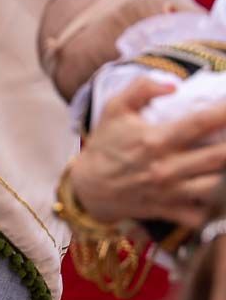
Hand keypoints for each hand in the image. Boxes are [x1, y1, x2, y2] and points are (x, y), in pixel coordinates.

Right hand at [70, 76, 225, 227]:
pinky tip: (216, 191)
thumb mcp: (114, 107)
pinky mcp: (170, 211)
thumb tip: (174, 84)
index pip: (200, 123)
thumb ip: (141, 88)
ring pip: (216, 187)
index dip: (223, 113)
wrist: (88, 186)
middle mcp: (167, 167)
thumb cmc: (105, 144)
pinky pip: (202, 214)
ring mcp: (171, 192)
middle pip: (218, 157)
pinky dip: (213, 206)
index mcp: (156, 139)